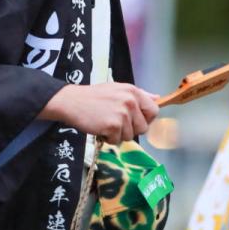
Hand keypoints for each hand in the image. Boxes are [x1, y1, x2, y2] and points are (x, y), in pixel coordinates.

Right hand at [40, 82, 159, 143]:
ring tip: (105, 123)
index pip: (154, 110)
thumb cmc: (93, 96)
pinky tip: (99, 127)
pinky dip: (108, 138)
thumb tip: (158, 98)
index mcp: (133, 91)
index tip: (134, 121)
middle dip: (130, 129)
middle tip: (115, 122)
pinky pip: (117, 140)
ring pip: (130, 136)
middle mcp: (130, 101)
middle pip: (143, 128)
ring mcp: (122, 114)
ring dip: (117, 134)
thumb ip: (139, 94)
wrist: (71, 101)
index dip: (146, 119)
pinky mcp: (113, 126)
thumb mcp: (117, 89)